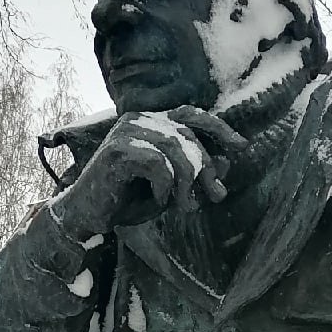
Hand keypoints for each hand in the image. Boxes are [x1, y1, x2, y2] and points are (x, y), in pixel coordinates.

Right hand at [53, 107, 246, 241]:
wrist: (90, 215)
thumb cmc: (129, 200)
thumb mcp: (172, 188)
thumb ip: (195, 173)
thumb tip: (228, 162)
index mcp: (151, 122)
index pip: (191, 115)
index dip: (218, 128)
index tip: (241, 147)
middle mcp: (139, 119)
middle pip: (187, 135)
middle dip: (206, 168)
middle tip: (215, 195)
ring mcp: (126, 131)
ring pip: (174, 149)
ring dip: (186, 182)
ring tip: (185, 206)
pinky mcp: (117, 150)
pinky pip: (157, 164)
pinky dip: (163, 187)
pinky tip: (157, 200)